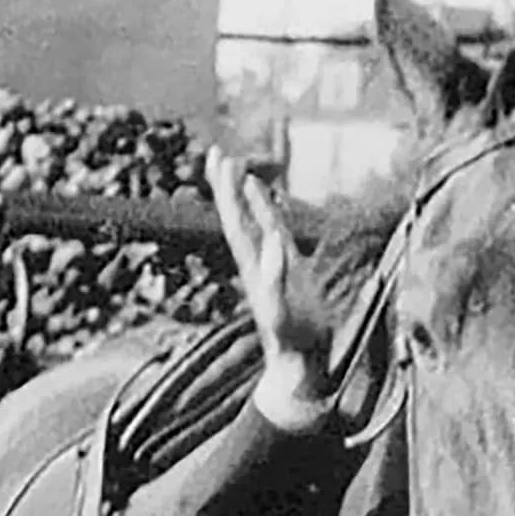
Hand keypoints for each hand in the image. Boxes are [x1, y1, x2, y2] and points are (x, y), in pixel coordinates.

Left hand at [206, 147, 333, 432]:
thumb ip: (276, 278)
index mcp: (250, 265)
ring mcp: (270, 262)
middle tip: (216, 153)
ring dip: (245, 193)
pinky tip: (267, 196)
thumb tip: (271, 241)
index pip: (234, 220)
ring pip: (254, 219)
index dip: (226, 191)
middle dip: (225, 184)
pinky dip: (270, 210)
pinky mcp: (289, 267)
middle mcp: (255, 259)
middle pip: (236, 214)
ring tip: (238, 167)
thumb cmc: (290, 342)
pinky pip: (276, 230)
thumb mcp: (281, 311)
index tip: (221, 163)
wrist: (298, 362)